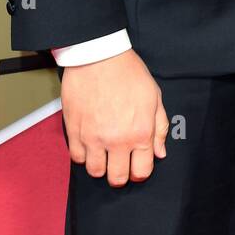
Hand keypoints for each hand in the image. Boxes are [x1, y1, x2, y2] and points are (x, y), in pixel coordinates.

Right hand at [61, 48, 169, 185]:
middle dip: (120, 175)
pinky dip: (83, 155)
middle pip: (117, 178)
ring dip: (100, 166)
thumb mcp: (154, 97)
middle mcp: (117, 141)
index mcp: (140, 133)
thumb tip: (159, 153)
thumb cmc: (129, 73)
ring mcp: (93, 138)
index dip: (140, 171)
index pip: (141, 171)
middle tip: (119, 164)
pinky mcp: (74, 132)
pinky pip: (76, 158)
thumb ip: (159, 128)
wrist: (99, 56)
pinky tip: (89, 145)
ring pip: (95, 172)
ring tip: (103, 154)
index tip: (137, 165)